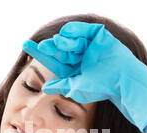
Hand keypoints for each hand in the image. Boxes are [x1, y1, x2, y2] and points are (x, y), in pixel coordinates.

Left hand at [22, 21, 146, 132]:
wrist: (121, 82)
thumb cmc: (102, 88)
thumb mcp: (77, 88)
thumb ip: (61, 85)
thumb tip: (44, 87)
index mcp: (73, 68)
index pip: (53, 59)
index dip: (40, 52)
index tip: (25, 45)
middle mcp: (79, 56)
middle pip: (60, 48)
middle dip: (51, 47)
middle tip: (41, 46)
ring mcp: (89, 46)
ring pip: (72, 40)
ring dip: (63, 41)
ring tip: (56, 43)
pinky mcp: (99, 37)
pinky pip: (85, 30)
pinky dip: (76, 29)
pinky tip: (67, 32)